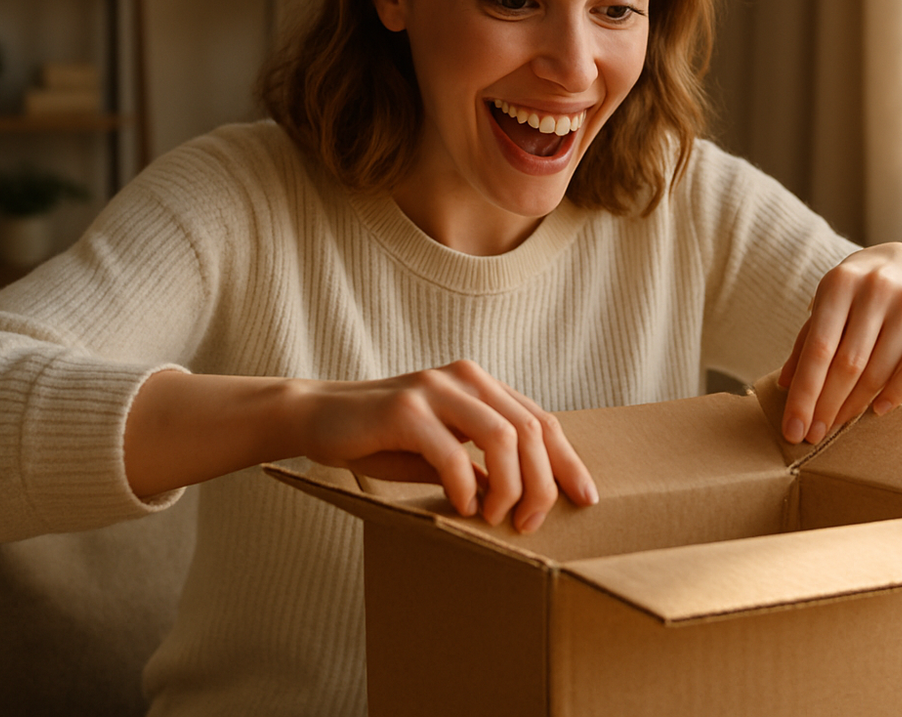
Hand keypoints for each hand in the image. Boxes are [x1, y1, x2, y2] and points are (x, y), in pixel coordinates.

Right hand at [297, 360, 597, 532]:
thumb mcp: (442, 453)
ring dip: (510, 487)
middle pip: (531, 430)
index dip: (567, 461)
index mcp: (479, 383)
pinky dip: (465, 487)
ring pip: (503, 438)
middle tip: (531, 523)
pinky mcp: (405, 409)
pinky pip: (454, 453)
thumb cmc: (382, 440)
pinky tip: (461, 507)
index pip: (540, 420)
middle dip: (542, 484)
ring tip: (497, 518)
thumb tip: (526, 500)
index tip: (584, 498)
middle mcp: (464, 378)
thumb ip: (483, 466)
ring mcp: (435, 389)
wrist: (317, 419)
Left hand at [776, 243, 901, 443]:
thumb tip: (785, 384)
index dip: (804, 393)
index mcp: (840, 282)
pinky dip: (894, 396)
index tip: (793, 428)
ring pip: (879, 370)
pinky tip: (877, 411)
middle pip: (847, 364)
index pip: (818, 348)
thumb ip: (809, 339)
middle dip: (827, 406)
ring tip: (839, 425)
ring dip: (855, 405)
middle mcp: (877, 289)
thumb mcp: (833, 302)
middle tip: (814, 435)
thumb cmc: (864, 291)